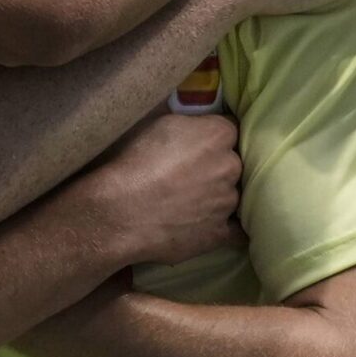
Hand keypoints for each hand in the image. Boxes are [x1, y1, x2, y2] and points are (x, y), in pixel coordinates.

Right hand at [71, 113, 243, 267]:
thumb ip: (189, 124)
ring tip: (186, 202)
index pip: (229, 128)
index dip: (212, 136)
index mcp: (218, 134)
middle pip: (232, 162)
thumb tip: (197, 126)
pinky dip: (226, 226)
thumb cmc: (132, 162)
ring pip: (230, 194)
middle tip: (188, 173)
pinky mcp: (220, 233)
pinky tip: (209, 225)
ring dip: (216, 195)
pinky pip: (236, 231)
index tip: (198, 142)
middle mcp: (231, 166)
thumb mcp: (158, 124)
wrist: (119, 211)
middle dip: (216, 165)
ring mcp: (228, 202)